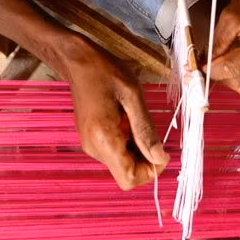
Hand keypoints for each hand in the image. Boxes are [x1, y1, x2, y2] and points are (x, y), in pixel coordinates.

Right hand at [63, 42, 169, 189]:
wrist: (77, 61)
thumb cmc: (105, 71)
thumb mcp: (132, 96)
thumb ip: (145, 129)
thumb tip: (159, 158)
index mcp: (103, 138)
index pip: (129, 178)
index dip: (151, 171)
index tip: (162, 150)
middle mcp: (93, 148)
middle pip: (126, 174)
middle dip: (145, 161)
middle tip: (153, 132)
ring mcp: (89, 145)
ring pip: (121, 164)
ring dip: (137, 151)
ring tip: (137, 120)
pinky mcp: (90, 140)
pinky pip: (114, 153)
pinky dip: (127, 144)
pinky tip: (128, 121)